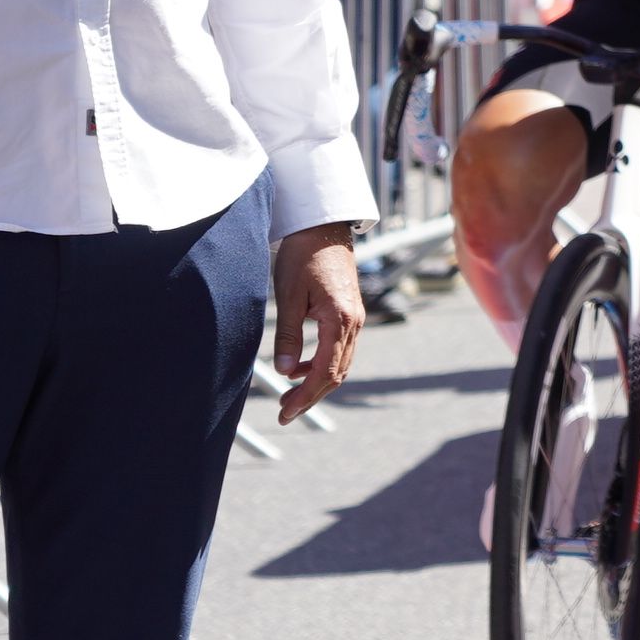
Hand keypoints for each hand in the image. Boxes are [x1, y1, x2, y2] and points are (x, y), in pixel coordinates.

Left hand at [271, 225, 362, 421]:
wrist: (323, 227)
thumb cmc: (303, 256)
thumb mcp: (289, 296)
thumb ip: (288, 336)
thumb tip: (286, 373)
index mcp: (340, 319)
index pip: (325, 371)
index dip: (305, 396)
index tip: (285, 413)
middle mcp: (354, 322)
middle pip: (337, 373)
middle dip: (311, 396)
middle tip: (284, 412)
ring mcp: (356, 317)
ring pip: (341, 363)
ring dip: (317, 383)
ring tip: (289, 396)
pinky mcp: (351, 313)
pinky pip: (341, 349)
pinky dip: (323, 365)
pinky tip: (301, 368)